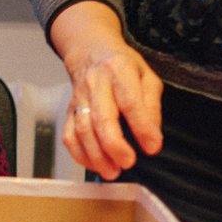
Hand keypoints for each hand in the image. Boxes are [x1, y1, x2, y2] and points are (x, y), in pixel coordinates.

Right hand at [54, 7, 164, 179]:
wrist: (90, 51)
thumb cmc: (121, 66)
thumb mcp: (147, 76)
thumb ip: (151, 105)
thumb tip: (152, 136)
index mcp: (119, 70)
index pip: (130, 101)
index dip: (141, 127)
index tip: (152, 147)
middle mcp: (95, 83)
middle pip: (101, 117)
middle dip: (114, 145)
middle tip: (128, 162)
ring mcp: (79, 98)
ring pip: (83, 130)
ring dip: (97, 155)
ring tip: (113, 170)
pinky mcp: (69, 111)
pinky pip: (69, 136)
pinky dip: (80, 155)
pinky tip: (95, 164)